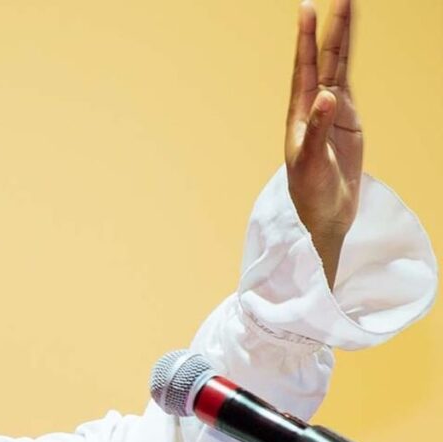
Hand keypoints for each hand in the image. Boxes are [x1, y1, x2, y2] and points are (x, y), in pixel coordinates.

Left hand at [285, 0, 362, 287]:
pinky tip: (348, 40)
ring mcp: (332, 110)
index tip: (307, 9)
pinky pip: (348, 80)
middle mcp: (313, 106)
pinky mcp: (347, 118)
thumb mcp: (310, 164)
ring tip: (346, 4)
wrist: (325, 214)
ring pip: (338, 65)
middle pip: (323, 59)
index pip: (304, 69)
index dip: (306, 40)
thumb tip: (326, 97)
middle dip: (328, 27)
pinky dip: (348, 59)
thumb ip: (317, 131)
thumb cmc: (310, 194)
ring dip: (341, 37)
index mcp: (298, 116)